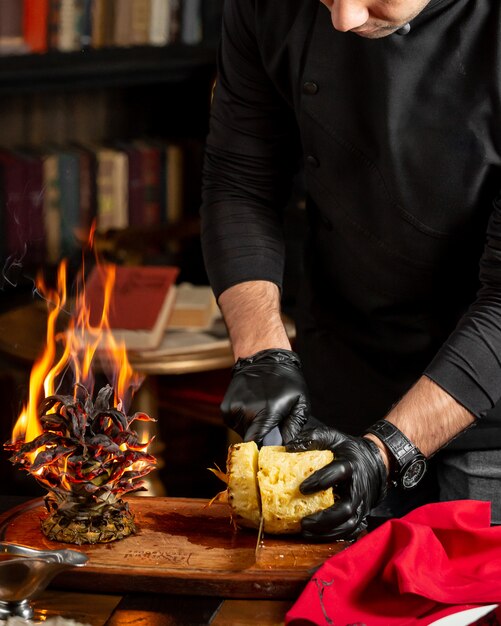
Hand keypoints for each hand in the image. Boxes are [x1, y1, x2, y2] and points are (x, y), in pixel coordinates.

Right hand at [221, 349, 309, 443]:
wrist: (263, 357)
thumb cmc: (285, 379)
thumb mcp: (300, 402)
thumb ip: (294, 427)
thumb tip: (287, 446)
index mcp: (266, 414)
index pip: (259, 444)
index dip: (265, 446)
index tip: (271, 442)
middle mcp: (247, 412)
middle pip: (251, 439)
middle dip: (261, 435)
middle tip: (270, 421)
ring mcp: (233, 409)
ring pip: (241, 431)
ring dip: (251, 427)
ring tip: (260, 410)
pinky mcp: (225, 407)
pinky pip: (234, 423)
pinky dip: (242, 420)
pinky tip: (250, 406)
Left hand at [286, 426, 387, 540]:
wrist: (374, 460)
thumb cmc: (348, 450)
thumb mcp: (332, 437)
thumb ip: (312, 438)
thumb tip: (289, 447)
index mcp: (351, 465)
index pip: (339, 473)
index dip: (322, 480)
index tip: (303, 488)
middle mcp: (358, 487)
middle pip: (346, 508)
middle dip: (324, 517)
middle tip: (303, 521)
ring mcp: (361, 503)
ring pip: (348, 524)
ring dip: (327, 531)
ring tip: (305, 532)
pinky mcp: (360, 514)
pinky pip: (348, 530)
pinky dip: (332, 536)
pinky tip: (315, 536)